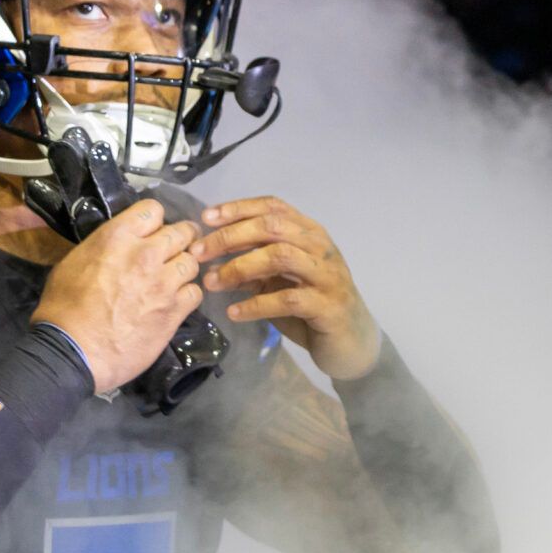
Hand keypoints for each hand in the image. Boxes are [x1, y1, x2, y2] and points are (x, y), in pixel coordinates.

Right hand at [31, 198, 203, 392]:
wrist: (74, 351)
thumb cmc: (63, 308)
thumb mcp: (73, 262)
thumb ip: (103, 248)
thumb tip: (115, 248)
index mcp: (118, 236)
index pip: (153, 209)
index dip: (154, 221)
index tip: (152, 232)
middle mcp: (146, 254)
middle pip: (181, 233)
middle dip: (180, 239)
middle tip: (174, 250)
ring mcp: (164, 283)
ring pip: (192, 262)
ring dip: (184, 268)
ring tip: (174, 278)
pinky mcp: (174, 310)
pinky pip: (195, 292)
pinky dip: (188, 295)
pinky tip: (176, 301)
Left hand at [193, 197, 380, 379]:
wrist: (353, 345)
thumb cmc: (312, 310)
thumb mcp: (278, 284)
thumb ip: (252, 269)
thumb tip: (212, 260)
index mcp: (309, 234)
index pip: (273, 207)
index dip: (238, 208)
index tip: (206, 217)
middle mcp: (321, 247)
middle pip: (272, 227)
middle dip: (231, 236)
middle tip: (199, 253)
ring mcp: (327, 275)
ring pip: (280, 256)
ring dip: (239, 267)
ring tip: (212, 283)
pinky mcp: (328, 305)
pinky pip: (287, 298)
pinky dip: (256, 304)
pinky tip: (234, 312)